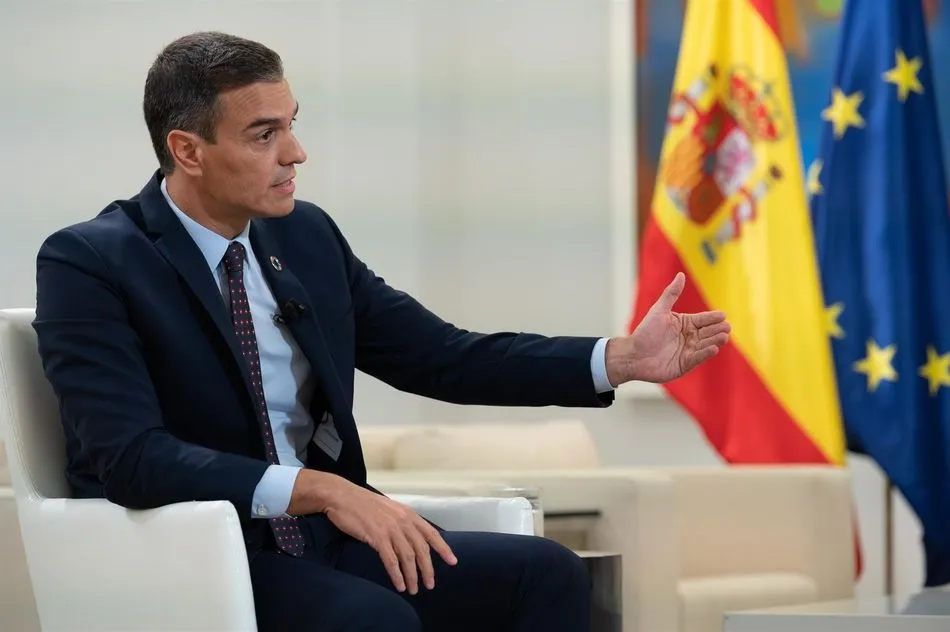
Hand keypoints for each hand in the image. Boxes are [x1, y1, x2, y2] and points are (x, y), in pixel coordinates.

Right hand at [293, 471, 456, 593]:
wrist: (342, 496)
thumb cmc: (364, 504)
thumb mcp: (390, 509)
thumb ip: (403, 521)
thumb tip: (413, 537)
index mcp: (408, 514)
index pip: (431, 533)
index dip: (443, 549)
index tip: (453, 562)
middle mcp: (403, 521)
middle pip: (422, 549)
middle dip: (428, 569)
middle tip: (430, 585)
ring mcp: (391, 528)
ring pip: (408, 557)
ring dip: (412, 576)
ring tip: (413, 589)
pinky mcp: (377, 536)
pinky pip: (391, 560)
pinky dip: (397, 575)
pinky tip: (399, 584)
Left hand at [607, 272, 729, 383]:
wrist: (633, 355)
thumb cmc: (644, 332)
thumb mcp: (659, 310)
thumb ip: (671, 293)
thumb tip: (681, 274)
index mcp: (684, 324)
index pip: (702, 319)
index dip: (713, 317)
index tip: (723, 315)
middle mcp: (688, 337)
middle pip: (707, 332)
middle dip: (718, 330)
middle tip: (727, 327)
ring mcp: (687, 351)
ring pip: (705, 345)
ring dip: (715, 341)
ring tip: (723, 336)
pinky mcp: (685, 364)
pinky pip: (697, 358)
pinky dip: (706, 354)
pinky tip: (714, 349)